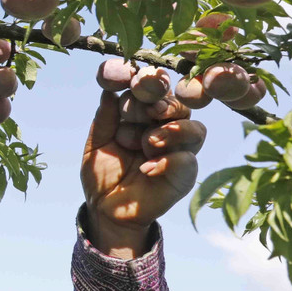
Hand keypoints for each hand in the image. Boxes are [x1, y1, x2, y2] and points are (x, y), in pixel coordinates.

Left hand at [81, 90, 205, 257]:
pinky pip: (187, 161)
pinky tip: (146, 168)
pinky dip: (167, 161)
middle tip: (150, 110)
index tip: (135, 82)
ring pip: (194, 130)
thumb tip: (108, 89)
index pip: (154, 95)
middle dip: (165, 105)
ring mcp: (178, 152)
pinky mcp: (184, 175)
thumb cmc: (102, 173)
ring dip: (173, 131)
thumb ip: (105, 118)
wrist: (104, 208)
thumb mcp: (97, 143)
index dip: (147, 87)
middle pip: (179, 107)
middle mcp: (166, 130)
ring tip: (149, 141)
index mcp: (144, 118)